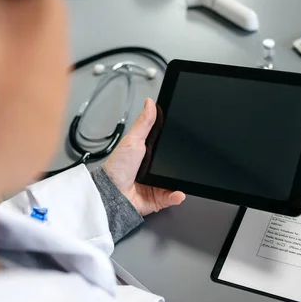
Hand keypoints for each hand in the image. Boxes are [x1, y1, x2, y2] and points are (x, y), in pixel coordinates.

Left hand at [104, 98, 185, 215]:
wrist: (111, 193)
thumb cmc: (117, 167)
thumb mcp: (132, 140)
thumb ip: (144, 123)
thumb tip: (150, 103)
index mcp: (149, 153)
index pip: (167, 145)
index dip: (177, 141)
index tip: (187, 137)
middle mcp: (155, 168)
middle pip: (175, 163)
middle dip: (183, 163)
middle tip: (189, 161)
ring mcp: (157, 183)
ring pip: (176, 181)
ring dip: (182, 181)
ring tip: (186, 178)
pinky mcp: (158, 198)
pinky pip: (172, 197)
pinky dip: (177, 195)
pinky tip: (179, 192)